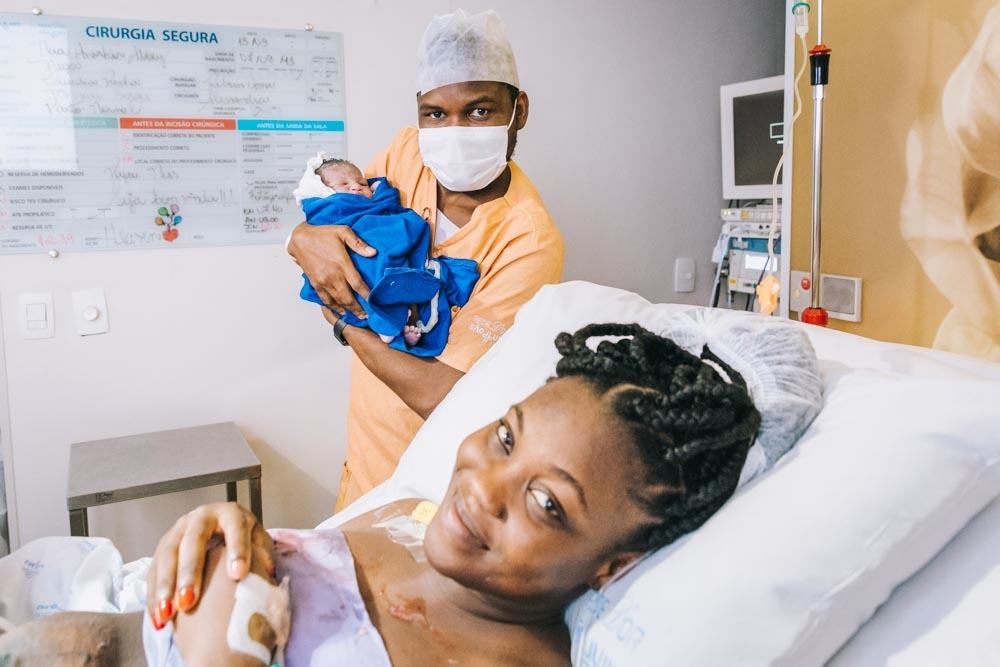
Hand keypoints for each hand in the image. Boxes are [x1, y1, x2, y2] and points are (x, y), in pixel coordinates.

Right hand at [145, 502, 273, 628]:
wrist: (220, 524)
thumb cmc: (242, 535)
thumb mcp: (257, 537)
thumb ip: (262, 552)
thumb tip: (265, 572)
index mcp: (229, 514)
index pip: (235, 529)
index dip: (237, 551)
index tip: (237, 575)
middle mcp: (200, 518)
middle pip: (192, 542)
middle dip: (189, 573)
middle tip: (189, 601)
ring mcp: (178, 530)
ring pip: (167, 555)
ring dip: (165, 587)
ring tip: (167, 613)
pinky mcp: (162, 546)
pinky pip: (153, 570)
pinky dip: (153, 595)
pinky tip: (157, 616)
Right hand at [288, 222, 375, 318]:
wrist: (299, 239)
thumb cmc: (322, 234)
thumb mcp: (343, 232)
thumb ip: (358, 243)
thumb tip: (373, 252)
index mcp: (342, 263)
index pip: (358, 284)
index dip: (366, 294)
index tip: (374, 301)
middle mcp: (333, 275)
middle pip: (348, 297)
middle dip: (358, 308)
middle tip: (366, 315)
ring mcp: (323, 281)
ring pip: (337, 301)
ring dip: (348, 310)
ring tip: (356, 316)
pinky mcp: (315, 283)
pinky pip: (325, 299)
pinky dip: (333, 307)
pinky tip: (339, 310)